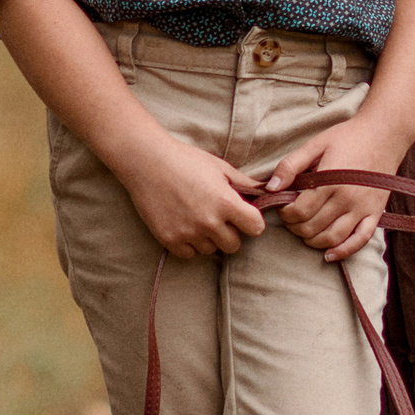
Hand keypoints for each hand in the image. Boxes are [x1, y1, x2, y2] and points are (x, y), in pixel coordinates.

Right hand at [120, 132, 272, 260]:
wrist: (147, 162)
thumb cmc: (187, 160)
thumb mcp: (221, 168)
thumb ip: (245, 184)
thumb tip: (267, 192)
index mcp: (225, 202)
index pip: (256, 228)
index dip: (252, 222)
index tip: (244, 216)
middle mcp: (208, 221)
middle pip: (234, 245)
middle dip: (230, 233)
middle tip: (219, 217)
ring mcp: (188, 232)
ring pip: (211, 249)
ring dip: (208, 238)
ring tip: (197, 217)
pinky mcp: (169, 239)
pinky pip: (189, 254)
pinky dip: (189, 244)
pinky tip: (184, 225)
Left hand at [260, 112, 403, 262]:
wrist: (384, 134)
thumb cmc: (347, 137)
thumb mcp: (316, 144)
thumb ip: (291, 166)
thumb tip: (271, 188)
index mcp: (330, 180)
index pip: (299, 211)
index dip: (285, 213)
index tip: (282, 207)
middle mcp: (348, 198)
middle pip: (312, 227)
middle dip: (295, 227)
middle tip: (292, 217)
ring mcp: (363, 208)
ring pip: (332, 238)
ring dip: (312, 240)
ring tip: (305, 231)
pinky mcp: (375, 213)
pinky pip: (360, 240)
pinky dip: (344, 251)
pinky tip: (329, 255)